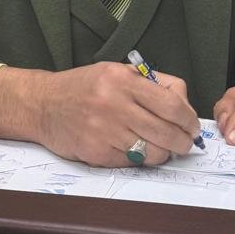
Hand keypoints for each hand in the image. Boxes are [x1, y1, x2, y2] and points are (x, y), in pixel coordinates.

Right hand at [0, 62, 201, 168]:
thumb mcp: (116, 71)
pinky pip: (131, 162)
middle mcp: (114, 104)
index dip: (189, 119)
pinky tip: (131, 148)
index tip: (192, 126)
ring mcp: (104, 131)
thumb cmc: (84, 87)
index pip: (171, 104)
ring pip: (153, 153)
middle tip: (184, 143)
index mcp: (122, 80)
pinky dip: (137, 159)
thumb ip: (152, 83)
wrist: (42, 104)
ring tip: (158, 146)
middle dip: (182, 142)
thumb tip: (184, 105)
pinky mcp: (96, 152)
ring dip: (162, 153)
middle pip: (167, 132)